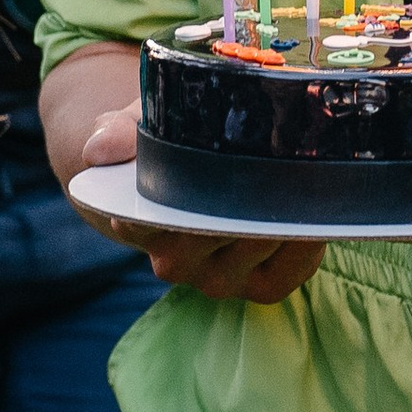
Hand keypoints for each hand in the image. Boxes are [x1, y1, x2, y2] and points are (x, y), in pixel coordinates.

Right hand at [68, 98, 323, 305]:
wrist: (192, 180)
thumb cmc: (167, 143)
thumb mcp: (142, 123)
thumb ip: (120, 131)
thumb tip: (98, 150)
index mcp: (134, 225)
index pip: (145, 222)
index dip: (173, 199)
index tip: (193, 175)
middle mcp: (173, 261)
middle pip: (210, 235)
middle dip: (242, 201)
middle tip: (276, 162)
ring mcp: (217, 279)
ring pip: (253, 248)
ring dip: (281, 216)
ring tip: (305, 178)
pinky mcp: (259, 287)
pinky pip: (288, 273)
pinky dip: (304, 246)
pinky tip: (313, 216)